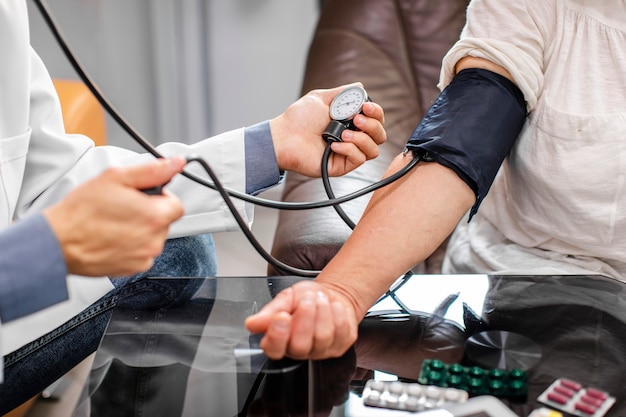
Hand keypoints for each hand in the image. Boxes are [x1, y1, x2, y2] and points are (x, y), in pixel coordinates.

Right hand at [44, 157, 185, 276]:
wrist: (58, 242)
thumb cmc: (82, 211)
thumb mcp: (116, 178)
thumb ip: (152, 171)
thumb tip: (175, 164)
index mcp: (155, 216)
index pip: (177, 205)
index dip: (161, 197)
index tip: (145, 197)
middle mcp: (154, 240)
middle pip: (164, 221)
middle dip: (149, 212)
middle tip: (124, 207)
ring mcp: (144, 256)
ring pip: (153, 237)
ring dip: (140, 229)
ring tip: (115, 223)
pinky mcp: (133, 268)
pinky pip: (142, 253)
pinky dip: (132, 246)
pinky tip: (113, 237)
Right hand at [245, 280, 359, 359]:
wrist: (328, 296)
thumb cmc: (305, 299)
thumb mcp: (286, 298)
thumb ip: (270, 311)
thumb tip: (252, 323)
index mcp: (280, 340)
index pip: (273, 349)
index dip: (277, 335)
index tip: (282, 316)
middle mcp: (299, 349)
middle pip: (299, 346)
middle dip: (304, 318)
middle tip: (306, 300)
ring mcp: (321, 351)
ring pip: (322, 337)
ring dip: (322, 311)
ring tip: (319, 298)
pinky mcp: (339, 346)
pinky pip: (340, 332)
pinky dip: (337, 313)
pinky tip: (332, 306)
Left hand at [269, 83, 385, 176]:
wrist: (284, 137)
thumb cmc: (299, 118)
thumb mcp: (321, 98)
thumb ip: (343, 93)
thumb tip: (360, 88)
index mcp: (350, 121)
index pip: (376, 120)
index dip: (376, 113)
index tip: (366, 107)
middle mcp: (352, 137)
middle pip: (380, 135)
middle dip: (373, 125)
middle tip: (356, 119)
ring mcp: (347, 152)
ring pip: (373, 150)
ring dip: (362, 139)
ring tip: (344, 133)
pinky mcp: (341, 166)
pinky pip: (358, 160)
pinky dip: (349, 150)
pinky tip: (334, 145)